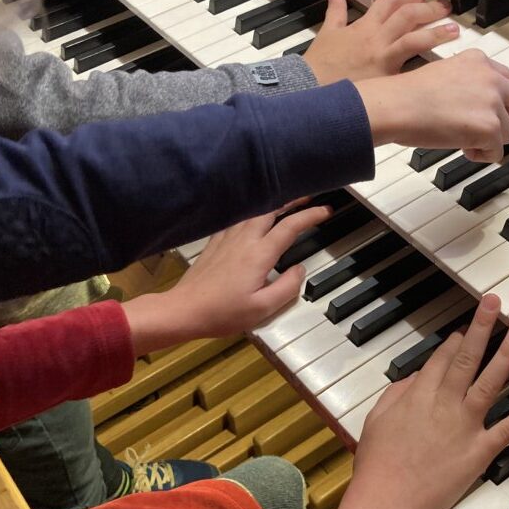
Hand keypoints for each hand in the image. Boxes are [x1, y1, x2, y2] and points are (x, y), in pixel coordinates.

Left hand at [122, 204, 329, 352]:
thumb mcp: (263, 309)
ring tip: (286, 202)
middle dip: (292, 199)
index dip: (311, 215)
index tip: (326, 210)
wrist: (183, 310)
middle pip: (271, 209)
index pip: (290, 226)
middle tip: (308, 195)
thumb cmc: (222, 313)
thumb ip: (287, 287)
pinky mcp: (215, 242)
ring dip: (273, 203)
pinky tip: (254, 216)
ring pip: (254, 211)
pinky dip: (252, 211)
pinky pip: (237, 218)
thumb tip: (299, 270)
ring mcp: (227, 238)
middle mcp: (244, 239)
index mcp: (259, 254)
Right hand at [303, 0, 458, 82]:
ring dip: (436, 32)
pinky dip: (428, 68)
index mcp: (363, 26)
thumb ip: (335, 11)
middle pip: (407, 15)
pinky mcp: (387, 80)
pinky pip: (412, 71)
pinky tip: (444, 68)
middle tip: (444, 8)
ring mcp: (383, 59)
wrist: (310, 88)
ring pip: (414, 39)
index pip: (389, 2)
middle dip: (428, 8)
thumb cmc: (318, 66)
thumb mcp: (327, 33)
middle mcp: (376, 39)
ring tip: (453, 30)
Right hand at [328, 295, 508, 508]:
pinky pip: (507, 429)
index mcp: (418, 394)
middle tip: (493, 302)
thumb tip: (415, 379)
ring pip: (490, 383)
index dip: (455, 342)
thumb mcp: (376, 420)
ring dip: (506, 355)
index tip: (464, 331)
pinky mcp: (480, 451)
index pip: (442, 359)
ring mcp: (465, 426)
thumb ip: (397, 394)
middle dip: (481, 327)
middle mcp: (445, 403)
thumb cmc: (377, 465)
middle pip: (466, 358)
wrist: (388, 502)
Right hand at [356, 50, 508, 161]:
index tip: (490, 111)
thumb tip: (481, 104)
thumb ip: (469, 82)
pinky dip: (481, 155)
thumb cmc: (407, 95)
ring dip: (488, 140)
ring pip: (508, 132)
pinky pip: (497, 152)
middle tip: (488, 130)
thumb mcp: (444, 73)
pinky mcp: (489, 127)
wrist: (395, 106)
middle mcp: (490, 77)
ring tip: (461, 138)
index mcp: (479, 60)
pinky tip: (461, 147)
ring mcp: (492, 102)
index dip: (502, 101)